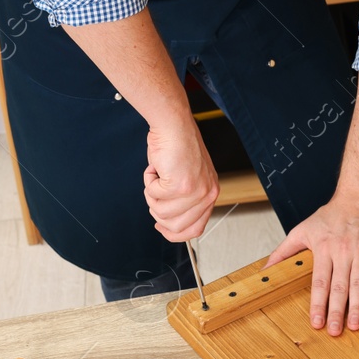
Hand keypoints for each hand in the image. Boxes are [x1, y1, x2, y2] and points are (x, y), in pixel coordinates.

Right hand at [142, 118, 217, 240]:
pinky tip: (156, 168)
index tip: (162, 226)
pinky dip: (148, 181)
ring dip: (152, 194)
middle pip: (176, 226)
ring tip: (157, 176)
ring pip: (161, 212)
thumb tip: (168, 222)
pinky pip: (153, 196)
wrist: (174, 125)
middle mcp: (207, 194)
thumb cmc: (177, 146)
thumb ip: (185, 201)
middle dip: (158, 211)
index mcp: (210, 193)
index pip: (195, 229)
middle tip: (156, 191)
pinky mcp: (180, 185)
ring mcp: (194, 192)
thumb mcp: (189, 178)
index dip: (175, 232)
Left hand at [265, 193, 358, 334]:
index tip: (316, 323)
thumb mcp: (302, 230)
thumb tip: (265, 271)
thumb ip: (283, 252)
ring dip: (357, 307)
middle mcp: (342, 252)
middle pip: (338, 286)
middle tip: (335, 332)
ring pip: (358, 283)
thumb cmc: (330, 215)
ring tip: (355, 326)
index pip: (319, 282)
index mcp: (323, 249)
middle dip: (336, 311)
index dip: (317, 304)